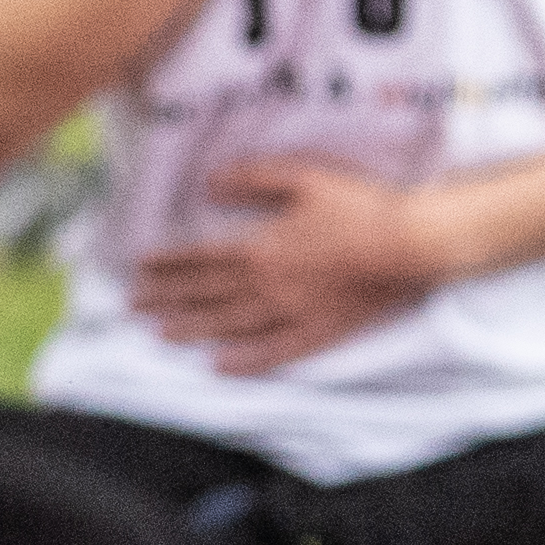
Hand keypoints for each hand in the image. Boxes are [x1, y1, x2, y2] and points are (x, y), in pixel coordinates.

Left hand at [129, 161, 454, 373]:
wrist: (412, 244)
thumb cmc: (361, 205)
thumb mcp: (304, 177)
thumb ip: (253, 180)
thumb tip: (210, 184)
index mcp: (261, 247)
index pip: (201, 258)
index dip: (167, 264)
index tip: (138, 269)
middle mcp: (268, 285)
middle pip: (207, 294)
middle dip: (166, 299)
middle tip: (133, 306)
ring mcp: (292, 313)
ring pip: (230, 325)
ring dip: (192, 329)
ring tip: (161, 334)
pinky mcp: (319, 332)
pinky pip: (274, 353)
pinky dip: (244, 362)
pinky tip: (219, 367)